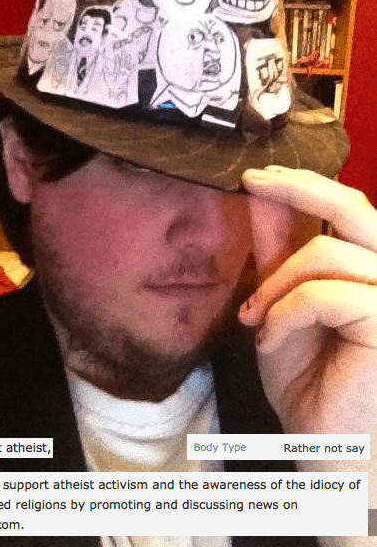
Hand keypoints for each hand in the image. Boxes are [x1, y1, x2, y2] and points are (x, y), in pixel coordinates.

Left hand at [239, 166, 376, 437]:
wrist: (322, 442)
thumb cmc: (307, 379)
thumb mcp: (282, 305)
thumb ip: (280, 256)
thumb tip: (263, 201)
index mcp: (370, 269)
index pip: (349, 209)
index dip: (305, 184)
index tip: (258, 175)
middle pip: (355, 207)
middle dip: (299, 187)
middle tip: (252, 181)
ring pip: (328, 252)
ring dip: (276, 284)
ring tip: (254, 319)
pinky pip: (325, 293)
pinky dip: (285, 313)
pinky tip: (270, 339)